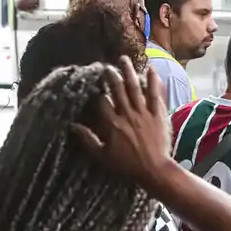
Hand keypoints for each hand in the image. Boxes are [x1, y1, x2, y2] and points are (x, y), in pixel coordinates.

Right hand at [71, 57, 172, 190]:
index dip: (98, 93)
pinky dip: (153, 82)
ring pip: (134, 88)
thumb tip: (72, 126)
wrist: (154, 170)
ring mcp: (143, 113)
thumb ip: (87, 140)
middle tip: (107, 66)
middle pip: (117, 90)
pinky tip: (152, 70)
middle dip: (111, 76)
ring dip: (129, 72)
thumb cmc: (127, 166)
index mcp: (112, 124)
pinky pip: (155, 95)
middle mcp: (126, 114)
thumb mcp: (102, 157)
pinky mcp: (158, 115)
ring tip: (124, 59)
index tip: (95, 84)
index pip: (102, 102)